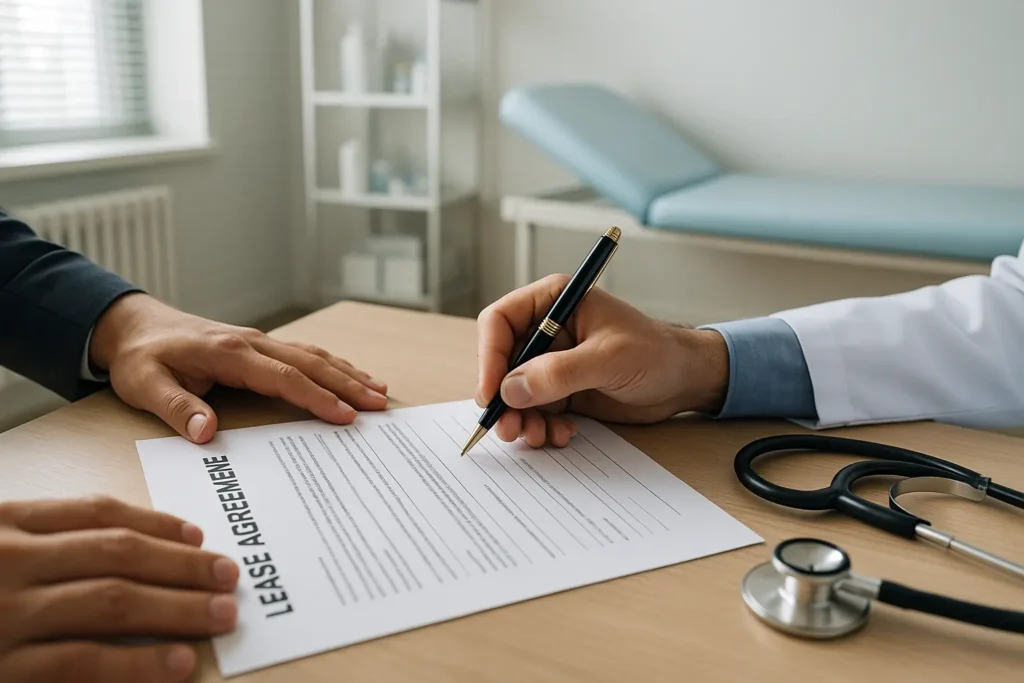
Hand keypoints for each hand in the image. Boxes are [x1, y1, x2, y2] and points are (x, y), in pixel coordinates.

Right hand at [0, 496, 239, 682]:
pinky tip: (179, 661)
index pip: (98, 513)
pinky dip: (137, 662)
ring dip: (178, 607)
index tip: (199, 536)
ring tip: (222, 614)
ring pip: (113, 601)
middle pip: (118, 553)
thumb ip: (48, 546)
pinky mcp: (5, 668)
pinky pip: (82, 661)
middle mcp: (10, 561)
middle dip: (183, 565)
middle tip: (228, 576)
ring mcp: (6, 614)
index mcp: (7, 524)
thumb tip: (139, 551)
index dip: (157, 524)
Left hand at [90, 293, 388, 442]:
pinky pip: (304, 354)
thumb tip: (207, 432)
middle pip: (311, 363)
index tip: (345, 416)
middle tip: (380, 406)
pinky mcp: (259, 346)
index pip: (285, 378)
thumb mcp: (145, 385)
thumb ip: (177, 407)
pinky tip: (350, 375)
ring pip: (313, 355)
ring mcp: (259, 341)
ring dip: (347, 373)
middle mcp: (252, 343)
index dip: (317, 397)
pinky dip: (332, 365)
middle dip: (348, 385)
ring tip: (379, 392)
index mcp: (230, 353)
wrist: (133, 326)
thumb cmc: (140, 358)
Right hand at [476, 274, 729, 446]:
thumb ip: (559, 373)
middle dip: (503, 398)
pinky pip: (534, 410)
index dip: (490, 357)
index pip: (500, 322)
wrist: (685, 381)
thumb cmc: (656, 354)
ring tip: (537, 435)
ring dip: (520, 418)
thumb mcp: (609, 359)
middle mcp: (547, 329)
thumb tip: (511, 390)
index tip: (491, 393)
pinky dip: (539, 426)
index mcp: (555, 301)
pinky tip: (560, 434)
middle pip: (502, 362)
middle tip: (509, 428)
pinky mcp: (561, 390)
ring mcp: (552, 362)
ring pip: (514, 392)